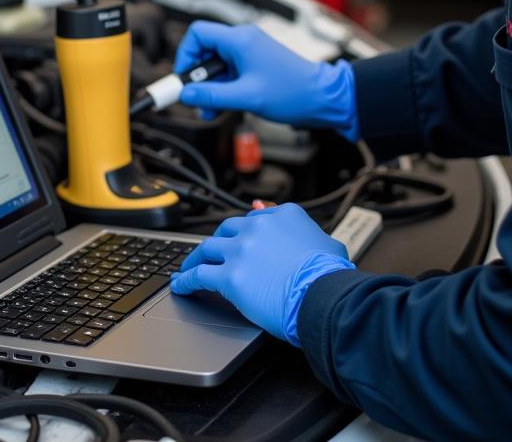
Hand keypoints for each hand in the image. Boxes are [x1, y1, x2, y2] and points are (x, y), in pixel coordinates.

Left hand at [170, 203, 354, 343]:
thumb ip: (311, 235)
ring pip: (208, 248)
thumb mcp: (329, 243)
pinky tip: (181, 285)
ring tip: (188, 266)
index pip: (256, 218)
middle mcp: (258, 228)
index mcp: (283, 215)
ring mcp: (241, 250)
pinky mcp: (229, 276)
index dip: (244, 231)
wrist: (324, 296)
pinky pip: (199, 275)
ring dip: (194, 258)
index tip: (238, 238)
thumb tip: (309, 238)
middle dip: (217, 241)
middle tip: (209, 252)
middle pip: (227, 229)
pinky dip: (186, 279)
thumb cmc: (331, 277)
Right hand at [174, 21, 358, 136]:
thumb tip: (187, 95)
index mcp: (241, 40)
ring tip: (211, 109)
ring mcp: (250, 53)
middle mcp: (244, 41)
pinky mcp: (255, 66)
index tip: (183, 79)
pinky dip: (223, 89)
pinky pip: (230, 74)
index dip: (185, 56)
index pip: (198, 34)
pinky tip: (224, 106)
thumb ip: (213, 96)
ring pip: (217, 66)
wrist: (323, 98)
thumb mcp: (247, 97)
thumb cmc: (294, 91)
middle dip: (198, 78)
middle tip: (195, 99)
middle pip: (205, 52)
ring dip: (210, 88)